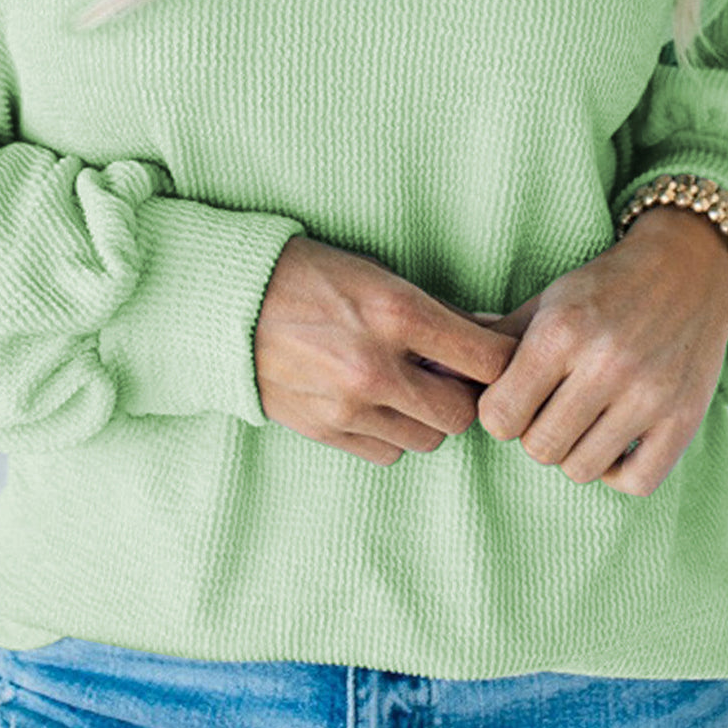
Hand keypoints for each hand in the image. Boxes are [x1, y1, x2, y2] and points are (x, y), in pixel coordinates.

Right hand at [254, 238, 517, 466]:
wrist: (225, 301)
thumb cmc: (308, 275)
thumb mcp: (377, 275)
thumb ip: (438, 311)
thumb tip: (496, 334)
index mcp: (395, 312)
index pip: (486, 359)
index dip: (503, 362)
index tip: (499, 359)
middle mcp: (376, 365)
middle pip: (462, 414)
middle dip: (463, 397)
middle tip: (450, 376)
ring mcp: (348, 405)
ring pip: (427, 439)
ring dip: (427, 418)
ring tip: (408, 386)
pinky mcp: (324, 430)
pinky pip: (387, 452)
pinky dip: (392, 434)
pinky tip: (376, 404)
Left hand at [471, 209, 727, 495]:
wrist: (688, 269)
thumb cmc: (603, 288)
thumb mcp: (545, 302)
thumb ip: (494, 343)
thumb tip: (439, 377)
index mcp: (561, 331)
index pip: (499, 416)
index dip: (499, 414)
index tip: (514, 398)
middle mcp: (606, 364)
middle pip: (539, 449)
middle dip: (535, 433)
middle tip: (551, 407)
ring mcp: (650, 395)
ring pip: (582, 469)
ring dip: (575, 451)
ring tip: (584, 418)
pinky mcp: (685, 418)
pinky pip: (636, 482)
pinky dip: (619, 472)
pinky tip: (616, 438)